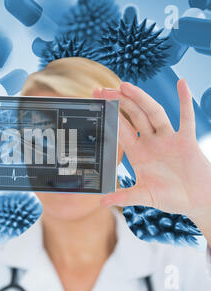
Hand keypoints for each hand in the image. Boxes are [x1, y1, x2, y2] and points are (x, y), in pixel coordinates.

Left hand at [95, 79, 210, 217]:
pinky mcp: (186, 140)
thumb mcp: (143, 196)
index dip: (109, 116)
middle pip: (133, 116)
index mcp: (137, 153)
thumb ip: (124, 196)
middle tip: (103, 90)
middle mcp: (151, 142)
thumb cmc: (170, 198)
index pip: (120, 129)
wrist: (196, 201)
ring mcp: (168, 139)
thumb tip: (102, 202)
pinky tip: (181, 84)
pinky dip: (185, 101)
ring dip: (140, 99)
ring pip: (153, 113)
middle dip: (119, 103)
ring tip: (125, 86)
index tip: (97, 103)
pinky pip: (186, 117)